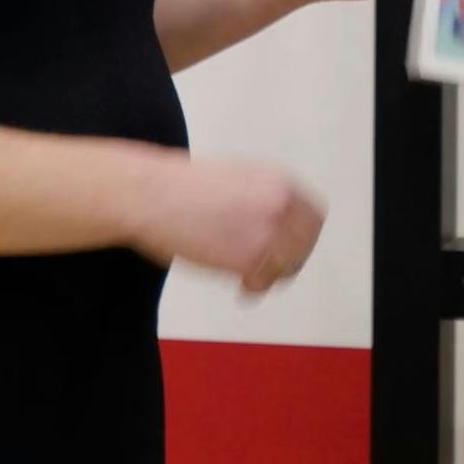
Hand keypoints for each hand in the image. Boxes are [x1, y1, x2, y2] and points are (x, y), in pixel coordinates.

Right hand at [133, 153, 325, 293]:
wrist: (152, 195)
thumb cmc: (180, 185)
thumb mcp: (235, 177)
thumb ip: (260, 196)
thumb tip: (270, 218)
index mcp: (277, 180)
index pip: (312, 214)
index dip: (303, 234)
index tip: (292, 246)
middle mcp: (279, 203)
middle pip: (306, 241)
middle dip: (292, 256)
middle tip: (276, 268)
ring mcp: (267, 230)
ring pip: (288, 264)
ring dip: (273, 273)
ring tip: (253, 279)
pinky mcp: (249, 257)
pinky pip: (263, 280)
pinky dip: (254, 287)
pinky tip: (243, 287)